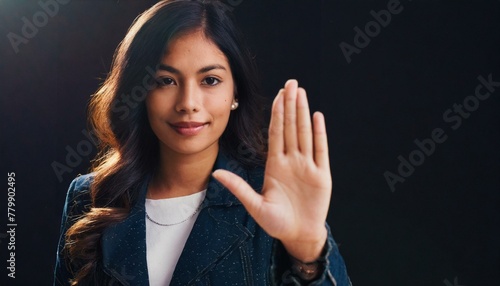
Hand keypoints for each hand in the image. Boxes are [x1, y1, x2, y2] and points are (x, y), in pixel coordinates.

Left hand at [213, 79, 331, 261]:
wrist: (298, 235)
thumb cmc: (276, 222)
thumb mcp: (255, 205)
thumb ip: (238, 187)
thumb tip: (216, 173)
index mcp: (275, 165)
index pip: (276, 133)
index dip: (277, 113)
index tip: (277, 95)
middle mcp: (292, 161)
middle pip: (291, 127)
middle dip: (290, 105)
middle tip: (291, 83)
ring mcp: (307, 166)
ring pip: (305, 133)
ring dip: (303, 113)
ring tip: (301, 93)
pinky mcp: (322, 175)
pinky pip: (320, 150)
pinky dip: (319, 134)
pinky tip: (317, 117)